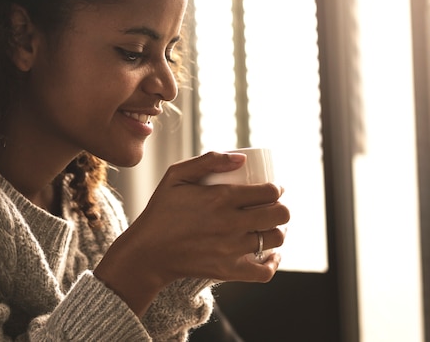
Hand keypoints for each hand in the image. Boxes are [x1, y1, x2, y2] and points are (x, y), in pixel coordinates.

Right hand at [94, 151, 289, 314]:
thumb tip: (242, 158)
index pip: (269, 192)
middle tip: (271, 207)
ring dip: (276, 231)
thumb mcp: (176, 176)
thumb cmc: (161, 211)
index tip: (272, 189)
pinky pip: (264, 272)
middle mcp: (230, 224)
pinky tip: (270, 254)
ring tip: (267, 227)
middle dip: (281, 208)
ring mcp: (231, 249)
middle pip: (280, 215)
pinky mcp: (228, 271)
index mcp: (220, 198)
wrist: (148, 252)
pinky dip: (272, 263)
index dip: (276, 189)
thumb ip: (208, 161)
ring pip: (275, 240)